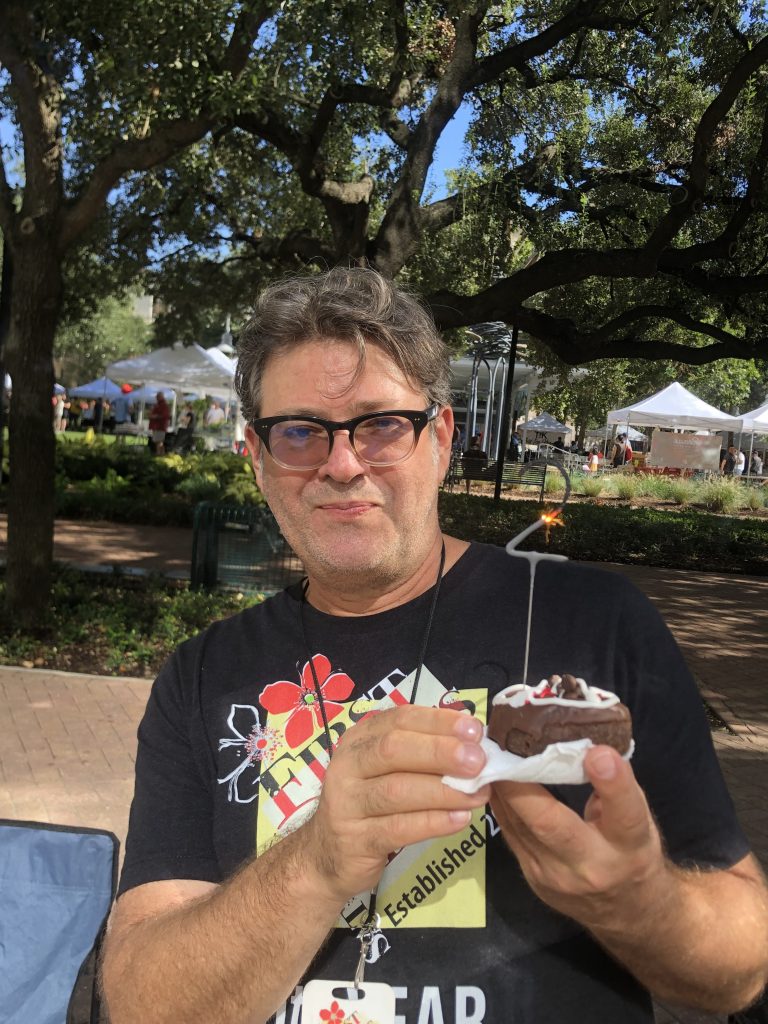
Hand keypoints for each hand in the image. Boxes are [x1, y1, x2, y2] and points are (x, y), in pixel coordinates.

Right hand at [301, 706, 489, 902]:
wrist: (326, 856)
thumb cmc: (369, 804)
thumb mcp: (386, 770)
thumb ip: (422, 753)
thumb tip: (473, 742)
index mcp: (360, 739)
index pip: (399, 719)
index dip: (438, 722)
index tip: (474, 730)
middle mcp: (348, 765)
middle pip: (394, 750)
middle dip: (440, 752)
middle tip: (478, 761)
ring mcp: (347, 803)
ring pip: (397, 790)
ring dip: (443, 790)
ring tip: (478, 794)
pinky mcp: (354, 840)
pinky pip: (398, 828)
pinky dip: (433, 822)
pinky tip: (460, 820)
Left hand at [490, 746, 667, 932]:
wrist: (628, 912)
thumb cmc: (632, 850)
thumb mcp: (639, 817)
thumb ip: (614, 784)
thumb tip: (583, 738)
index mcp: (630, 845)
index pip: (624, 813)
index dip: (613, 783)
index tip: (598, 752)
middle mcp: (593, 866)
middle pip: (551, 825)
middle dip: (522, 786)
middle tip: (505, 749)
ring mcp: (556, 877)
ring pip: (519, 828)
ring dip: (501, 789)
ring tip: (489, 754)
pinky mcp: (533, 877)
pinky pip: (511, 834)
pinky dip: (499, 803)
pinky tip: (491, 779)